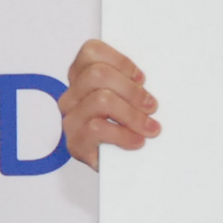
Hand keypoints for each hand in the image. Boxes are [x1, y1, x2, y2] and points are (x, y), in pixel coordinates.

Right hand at [59, 40, 158, 168]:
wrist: (123, 170)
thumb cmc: (128, 129)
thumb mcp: (131, 99)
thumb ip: (133, 83)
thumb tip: (151, 78)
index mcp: (82, 79)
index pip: (91, 52)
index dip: (121, 62)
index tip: (141, 78)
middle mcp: (72, 96)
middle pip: (97, 74)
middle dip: (131, 90)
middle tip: (151, 105)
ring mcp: (71, 120)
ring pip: (100, 100)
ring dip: (132, 114)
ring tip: (150, 128)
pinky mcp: (75, 143)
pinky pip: (97, 128)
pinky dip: (123, 134)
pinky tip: (136, 141)